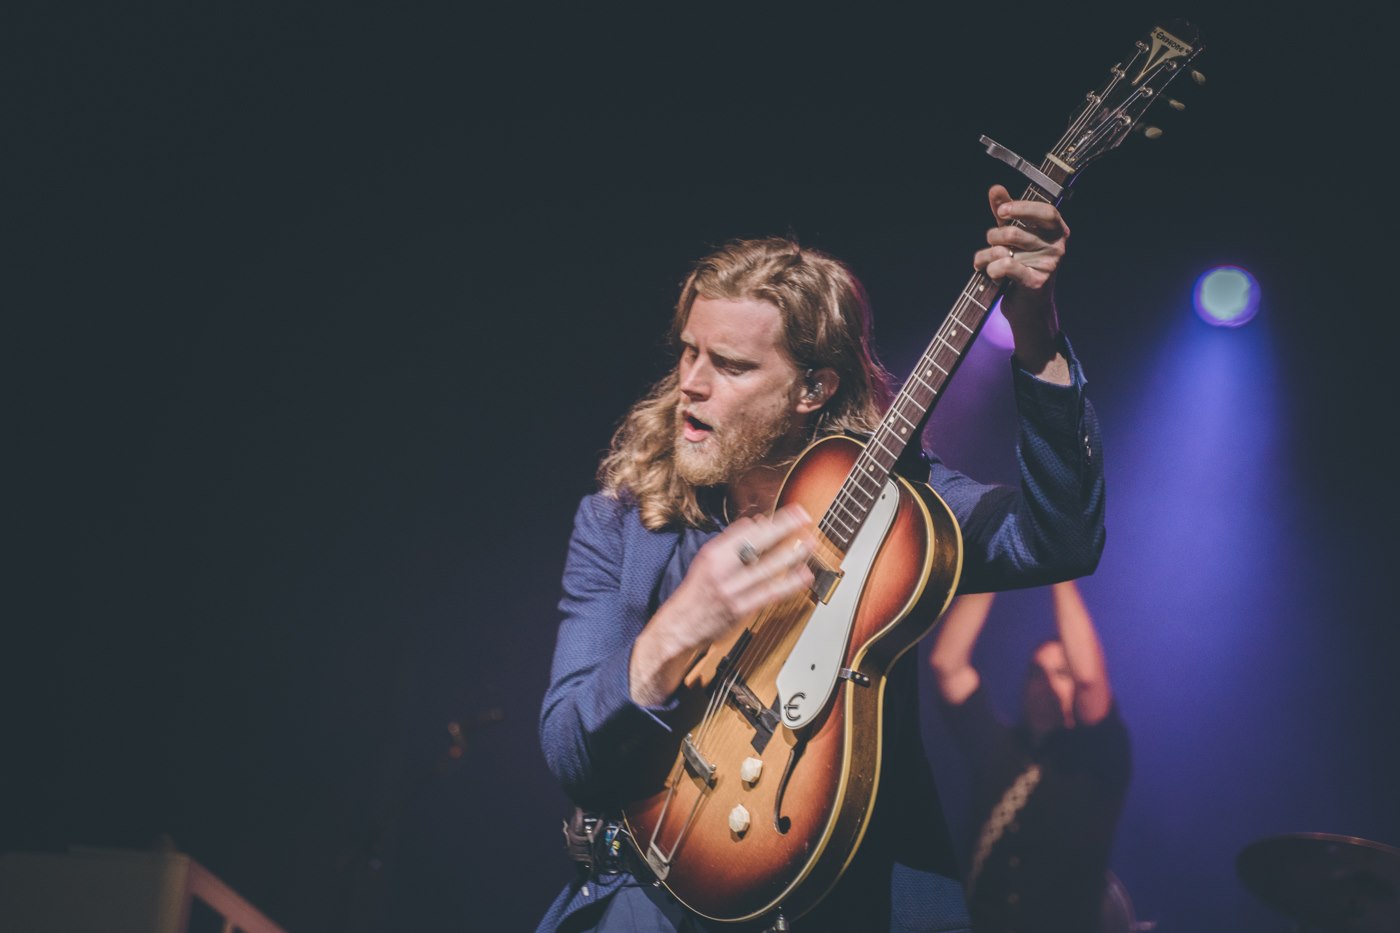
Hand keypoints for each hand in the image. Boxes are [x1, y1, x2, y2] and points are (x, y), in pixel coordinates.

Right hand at [629, 504, 814, 705]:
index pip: (745, 530)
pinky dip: (788, 584)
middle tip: (804, 517)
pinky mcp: (740, 609)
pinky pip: (769, 593)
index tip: (790, 512)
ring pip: (767, 568)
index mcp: (712, 554)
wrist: (679, 626)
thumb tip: (757, 524)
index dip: (771, 520)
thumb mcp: (706, 560)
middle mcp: (721, 569)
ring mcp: (732, 590)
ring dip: (791, 554)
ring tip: (810, 543)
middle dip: (784, 528)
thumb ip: (731, 542)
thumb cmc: (695, 592)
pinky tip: (803, 575)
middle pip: (757, 543)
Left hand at [974, 185, 1070, 380]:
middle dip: (993, 237)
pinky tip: (990, 274)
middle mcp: (1058, 247)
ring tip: (983, 262)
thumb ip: (1006, 212)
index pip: (1046, 211)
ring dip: (985, 256)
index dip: (1022, 208)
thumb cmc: (1020, 266)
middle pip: (1015, 232)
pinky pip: (1005, 266)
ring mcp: (1050, 265)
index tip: (1001, 212)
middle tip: (989, 245)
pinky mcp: (1037, 282)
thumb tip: (995, 188)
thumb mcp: (1013, 236)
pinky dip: (990, 269)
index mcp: (1057, 231)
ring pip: (1004, 249)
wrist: (1027, 308)